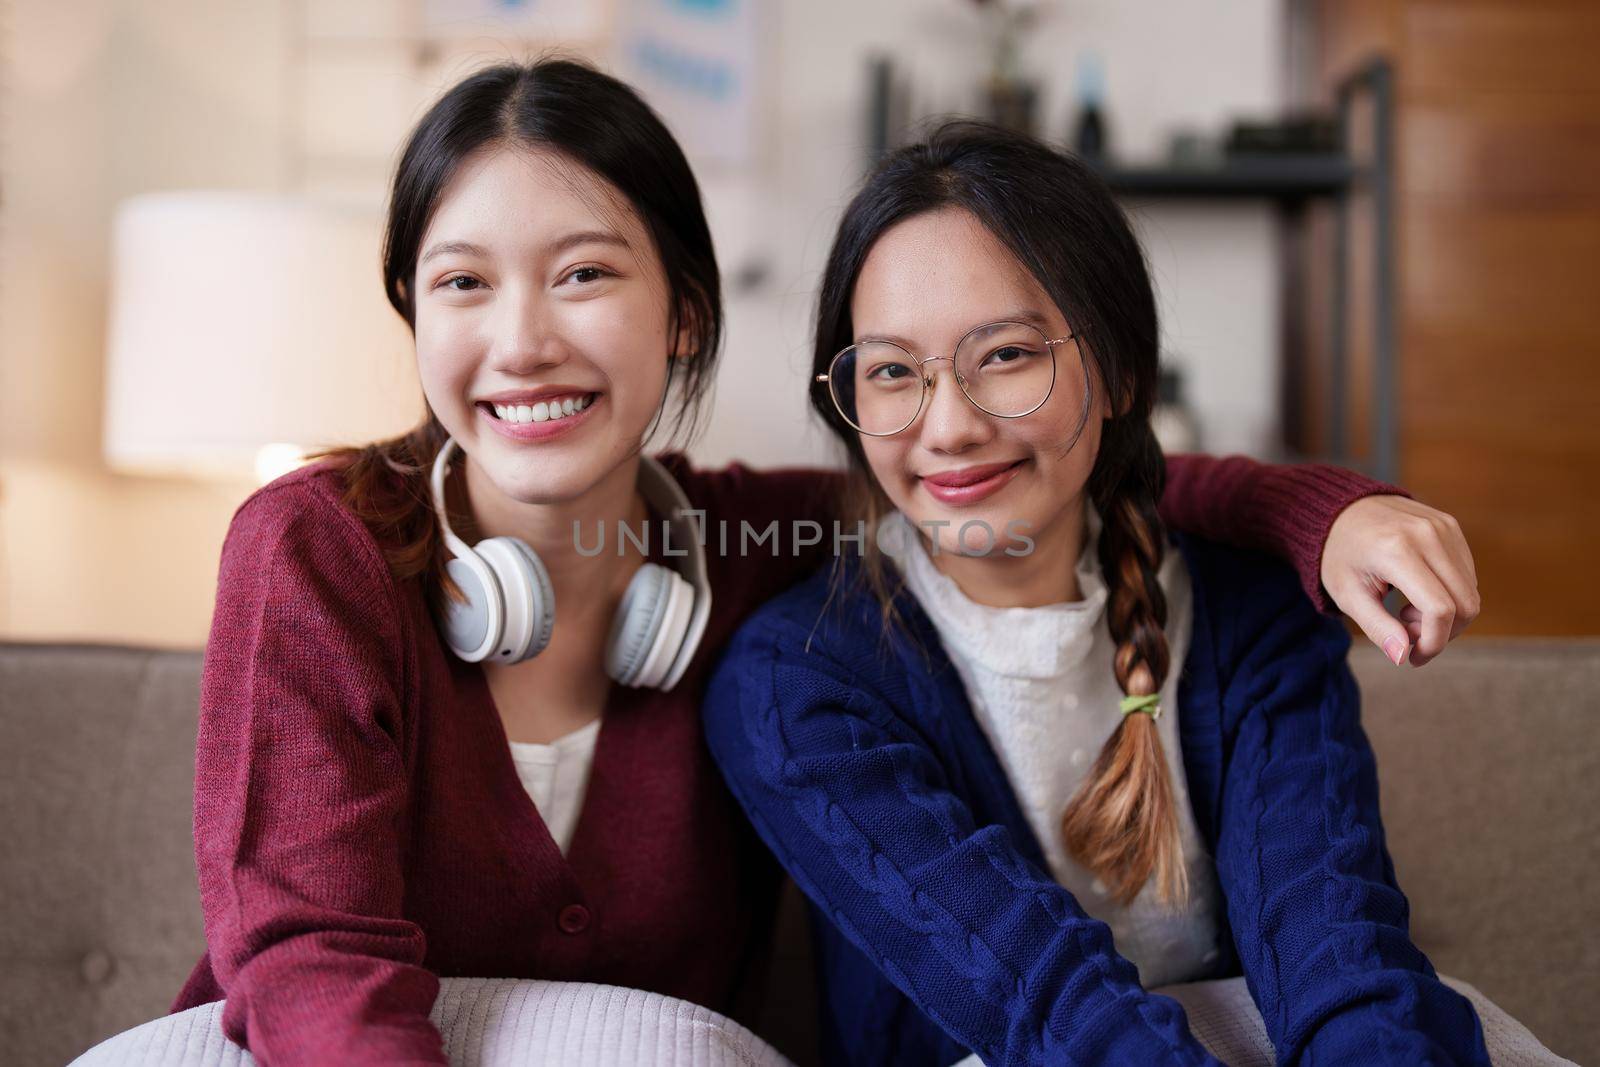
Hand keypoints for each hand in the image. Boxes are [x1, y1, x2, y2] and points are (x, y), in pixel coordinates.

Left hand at [1320, 495, 1480, 666]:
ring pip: (1470, 591)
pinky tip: (1418, 592)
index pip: (1440, 609)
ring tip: (1406, 611)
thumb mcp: (1347, 595)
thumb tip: (1403, 657)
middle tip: (1405, 632)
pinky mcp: (1451, 526)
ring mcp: (1443, 527)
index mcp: (1396, 551)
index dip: (1434, 642)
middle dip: (1442, 633)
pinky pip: (1466, 575)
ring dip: (1446, 615)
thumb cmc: (1339, 556)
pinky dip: (1450, 595)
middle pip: (1466, 604)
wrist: (1339, 510)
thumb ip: (1377, 627)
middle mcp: (1427, 535)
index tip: (1414, 658)